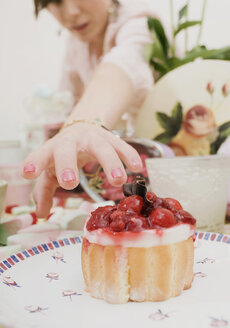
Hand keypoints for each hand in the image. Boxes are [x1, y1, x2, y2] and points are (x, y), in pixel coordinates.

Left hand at [22, 123, 141, 216]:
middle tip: (69, 183)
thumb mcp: (51, 170)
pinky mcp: (109, 138)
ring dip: (110, 163)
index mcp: (52, 150)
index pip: (40, 156)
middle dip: (67, 165)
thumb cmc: (63, 153)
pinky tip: (137, 167)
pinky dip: (129, 155)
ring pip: (101, 148)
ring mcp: (91, 138)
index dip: (33, 163)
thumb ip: (44, 191)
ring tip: (118, 181)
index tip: (27, 173)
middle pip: (66, 150)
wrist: (82, 126)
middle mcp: (69, 141)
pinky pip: (121, 145)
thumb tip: (40, 214)